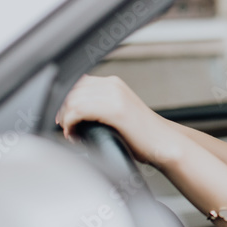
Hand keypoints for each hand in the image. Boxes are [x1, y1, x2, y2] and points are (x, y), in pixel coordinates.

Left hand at [55, 74, 185, 168]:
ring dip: (66, 119)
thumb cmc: (142, 134)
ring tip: (72, 133)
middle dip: (62, 111)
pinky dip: (71, 125)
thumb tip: (73, 111)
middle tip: (66, 128)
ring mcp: (114, 96)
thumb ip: (100, 105)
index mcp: (113, 83)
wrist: (163, 143)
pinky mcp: (115, 110)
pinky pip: (79, 112)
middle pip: (71, 91)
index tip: (63, 118)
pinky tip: (75, 135)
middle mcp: (112, 85)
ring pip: (72, 101)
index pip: (76, 84)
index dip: (64, 101)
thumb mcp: (119, 111)